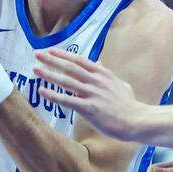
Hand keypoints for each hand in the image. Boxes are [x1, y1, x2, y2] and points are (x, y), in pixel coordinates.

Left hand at [32, 48, 146, 140]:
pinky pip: (67, 100)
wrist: (137, 121)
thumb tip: (100, 63)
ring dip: (49, 74)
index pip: (79, 60)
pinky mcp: (89, 109)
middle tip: (37, 54)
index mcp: (103, 74)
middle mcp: (96, 81)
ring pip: (66, 81)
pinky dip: (53, 95)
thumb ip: (107, 73)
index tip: (51, 50)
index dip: (64, 54)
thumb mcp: (120, 84)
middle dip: (52, 60)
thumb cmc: (129, 105)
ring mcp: (93, 94)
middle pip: (70, 67)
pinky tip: (42, 91)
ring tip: (35, 69)